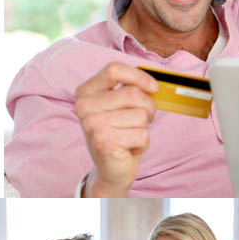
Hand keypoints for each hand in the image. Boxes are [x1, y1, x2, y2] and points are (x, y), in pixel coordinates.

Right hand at [74, 62, 157, 196]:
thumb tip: (154, 83)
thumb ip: (132, 89)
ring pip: (141, 115)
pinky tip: (129, 148)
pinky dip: (143, 143)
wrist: (111, 169)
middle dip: (147, 108)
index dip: (139, 76)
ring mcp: (92, 124)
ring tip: (130, 136)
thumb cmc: (120, 133)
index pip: (114, 69)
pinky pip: (142, 134)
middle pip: (133, 93)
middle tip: (139, 122)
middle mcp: (84, 106)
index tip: (153, 88)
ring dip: (144, 128)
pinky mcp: (104, 142)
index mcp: (86, 91)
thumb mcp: (122, 106)